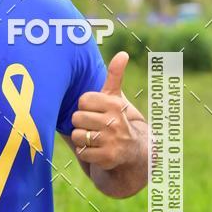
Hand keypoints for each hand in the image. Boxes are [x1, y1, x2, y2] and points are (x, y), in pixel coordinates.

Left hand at [71, 51, 136, 170]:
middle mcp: (115, 122)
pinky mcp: (108, 158)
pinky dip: (86, 153)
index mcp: (115, 104)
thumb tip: (123, 53)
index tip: (96, 112)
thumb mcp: (116, 98)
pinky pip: (82, 152)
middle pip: (77, 118)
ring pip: (78, 136)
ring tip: (95, 139)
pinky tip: (97, 151)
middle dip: (82, 124)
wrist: (134, 151)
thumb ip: (115, 76)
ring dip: (82, 140)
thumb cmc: (118, 120)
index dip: (85, 107)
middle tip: (95, 127)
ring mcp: (112, 141)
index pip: (82, 101)